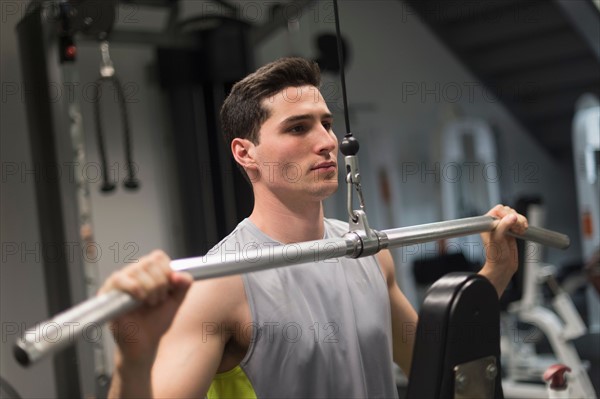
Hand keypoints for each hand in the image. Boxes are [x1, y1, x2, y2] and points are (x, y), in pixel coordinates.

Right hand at [98, 250, 192, 367]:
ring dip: (149, 289)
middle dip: (159, 283)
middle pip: (149, 262)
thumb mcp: (176, 301)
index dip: (167, 272)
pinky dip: (134, 288)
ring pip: (137, 269)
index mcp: (148, 272)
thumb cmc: (156, 322)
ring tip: (149, 303)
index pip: (158, 257)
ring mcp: (119, 281)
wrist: (144, 343)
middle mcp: (132, 273)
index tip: (169, 289)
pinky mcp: (107, 292)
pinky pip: (119, 279)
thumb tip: (180, 275)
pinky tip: (140, 299)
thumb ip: (183, 285)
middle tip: (158, 300)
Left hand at [479, 204, 527, 295]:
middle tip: (515, 229)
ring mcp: (504, 226)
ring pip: (516, 215)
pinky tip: (521, 231)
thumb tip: (512, 217)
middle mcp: (495, 223)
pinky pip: (520, 221)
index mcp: (487, 222)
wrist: (503, 266)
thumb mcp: (498, 239)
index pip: (499, 209)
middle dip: (515, 218)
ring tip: (519, 230)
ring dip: (520, 221)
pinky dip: (523, 224)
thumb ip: (503, 226)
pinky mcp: (512, 230)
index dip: (506, 214)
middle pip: (509, 211)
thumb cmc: (495, 255)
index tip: (509, 222)